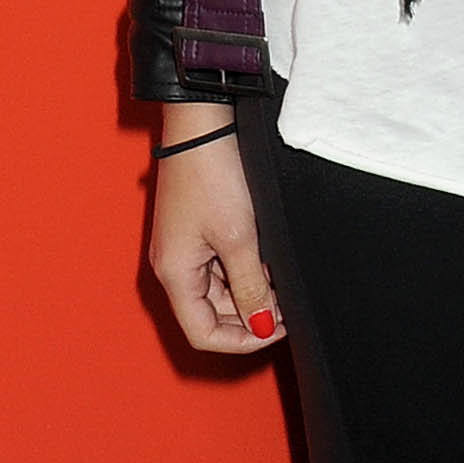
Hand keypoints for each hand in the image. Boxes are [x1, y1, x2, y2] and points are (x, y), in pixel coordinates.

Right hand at [148, 106, 282, 355]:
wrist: (203, 122)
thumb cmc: (213, 174)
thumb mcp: (240, 239)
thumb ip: (251, 288)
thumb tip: (262, 326)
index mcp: (174, 274)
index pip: (204, 333)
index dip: (243, 340)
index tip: (280, 328)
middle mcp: (175, 266)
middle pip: (214, 313)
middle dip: (252, 311)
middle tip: (288, 298)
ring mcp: (185, 247)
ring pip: (222, 289)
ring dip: (252, 287)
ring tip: (279, 269)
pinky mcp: (198, 230)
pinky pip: (223, 264)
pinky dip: (247, 266)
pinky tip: (268, 252)